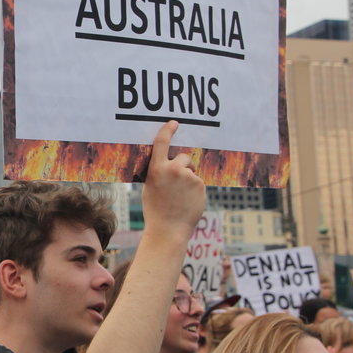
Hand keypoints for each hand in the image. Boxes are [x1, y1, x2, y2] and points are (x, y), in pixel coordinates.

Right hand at [141, 121, 205, 239]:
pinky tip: (188, 201)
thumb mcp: (151, 186)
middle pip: (183, 157)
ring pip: (192, 171)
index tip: (174, 123)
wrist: (168, 229)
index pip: (162, 142)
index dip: (168, 130)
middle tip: (178, 183)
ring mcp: (189, 177)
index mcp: (157, 169)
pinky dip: (195, 189)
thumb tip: (171, 163)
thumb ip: (160, 171)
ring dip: (189, 179)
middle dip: (183, 165)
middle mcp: (173, 169)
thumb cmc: (156, 209)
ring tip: (181, 197)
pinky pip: (199, 182)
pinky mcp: (200, 185)